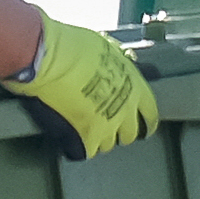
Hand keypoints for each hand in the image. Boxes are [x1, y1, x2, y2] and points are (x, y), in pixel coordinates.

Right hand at [6, 20, 159, 158]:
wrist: (49, 58)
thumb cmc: (73, 46)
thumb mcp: (107, 48)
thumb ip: (118, 64)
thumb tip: (119, 64)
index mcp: (134, 86)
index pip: (150, 113)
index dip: (145, 121)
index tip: (142, 125)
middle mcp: (126, 109)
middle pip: (130, 133)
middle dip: (119, 130)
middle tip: (107, 125)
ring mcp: (107, 126)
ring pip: (108, 144)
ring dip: (98, 138)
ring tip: (84, 129)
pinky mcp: (85, 137)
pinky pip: (85, 152)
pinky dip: (78, 147)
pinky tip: (70, 140)